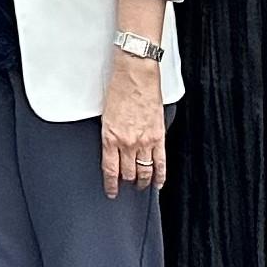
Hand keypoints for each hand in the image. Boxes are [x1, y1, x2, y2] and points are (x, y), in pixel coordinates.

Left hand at [100, 48, 166, 199]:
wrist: (136, 74)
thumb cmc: (119, 88)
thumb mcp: (105, 114)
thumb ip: (109, 134)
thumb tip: (112, 148)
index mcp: (110, 137)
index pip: (110, 169)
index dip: (111, 185)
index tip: (111, 192)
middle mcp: (127, 142)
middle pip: (127, 172)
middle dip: (126, 182)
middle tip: (127, 186)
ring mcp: (144, 141)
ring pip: (144, 170)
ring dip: (142, 181)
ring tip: (141, 186)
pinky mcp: (159, 136)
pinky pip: (161, 162)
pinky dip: (160, 176)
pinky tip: (158, 183)